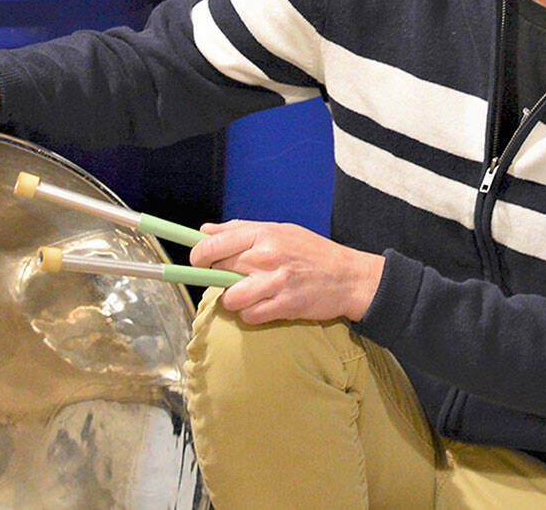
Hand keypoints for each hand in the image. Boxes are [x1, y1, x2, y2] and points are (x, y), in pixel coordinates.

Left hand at [189, 220, 384, 324]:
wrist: (348, 277)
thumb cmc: (312, 252)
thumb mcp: (279, 230)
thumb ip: (240, 230)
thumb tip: (205, 230)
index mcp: (263, 234)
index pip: (213, 244)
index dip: (198, 255)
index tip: (196, 261)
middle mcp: (266, 256)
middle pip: (218, 271)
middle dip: (218, 277)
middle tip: (232, 278)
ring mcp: (275, 282)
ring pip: (229, 299)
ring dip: (234, 300)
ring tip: (249, 295)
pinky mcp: (283, 306)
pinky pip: (249, 316)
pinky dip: (251, 314)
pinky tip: (264, 306)